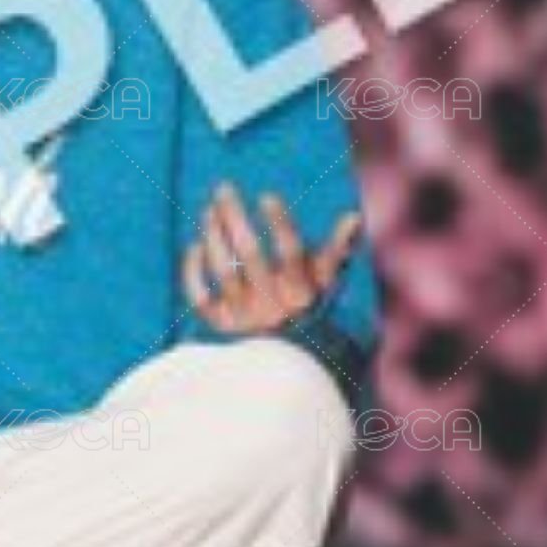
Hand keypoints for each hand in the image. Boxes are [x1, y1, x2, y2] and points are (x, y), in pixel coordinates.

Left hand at [182, 182, 360, 335]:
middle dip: (234, 216)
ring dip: (213, 235)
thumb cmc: (305, 307)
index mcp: (300, 290)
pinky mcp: (220, 324)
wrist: (283, 359)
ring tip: (209, 211)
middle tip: (223, 188)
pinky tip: (195, 246)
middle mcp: (271, 304)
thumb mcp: (325, 282)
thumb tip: (354, 217)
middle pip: (249, 253)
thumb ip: (337, 250)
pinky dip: (193, 271)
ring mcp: (243, 315)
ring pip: (223, 269)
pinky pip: (198, 296)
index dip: (280, 223)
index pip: (291, 253)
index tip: (267, 196)